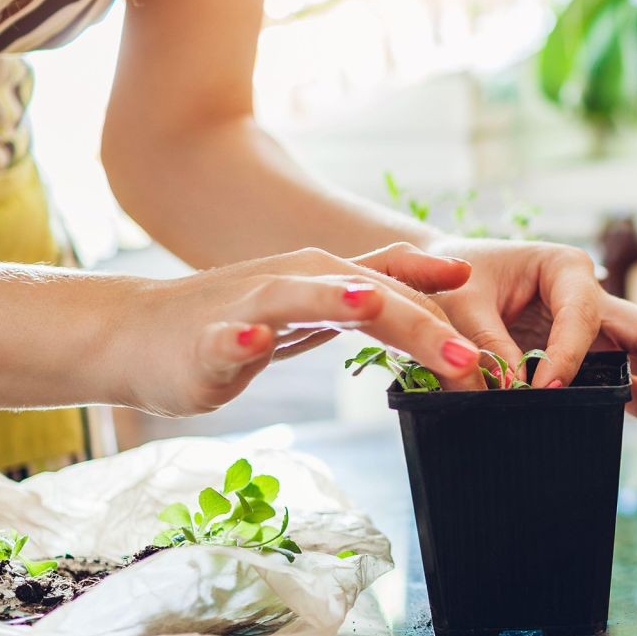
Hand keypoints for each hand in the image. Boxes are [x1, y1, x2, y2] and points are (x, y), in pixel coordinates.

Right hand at [116, 244, 481, 416]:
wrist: (141, 333)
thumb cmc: (237, 322)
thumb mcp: (321, 302)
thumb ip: (381, 287)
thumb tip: (452, 275)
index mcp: (329, 280)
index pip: (401, 294)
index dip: (448, 322)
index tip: (496, 356)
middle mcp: (297, 281)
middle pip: (367, 296)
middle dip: (420, 325)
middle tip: (469, 360)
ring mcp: (250, 307)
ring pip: (298, 297)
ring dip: (333, 298)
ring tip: (370, 305)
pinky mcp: (206, 340)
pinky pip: (223, 338)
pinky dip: (238, 338)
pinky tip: (253, 342)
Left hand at [419, 237, 636, 439]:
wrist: (440, 277)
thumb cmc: (452, 279)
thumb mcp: (459, 303)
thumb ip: (486, 343)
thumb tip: (512, 390)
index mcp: (564, 269)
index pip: (582, 315)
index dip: (569, 355)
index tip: (547, 390)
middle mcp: (591, 295)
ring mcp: (596, 328)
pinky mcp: (589, 356)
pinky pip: (627, 381)